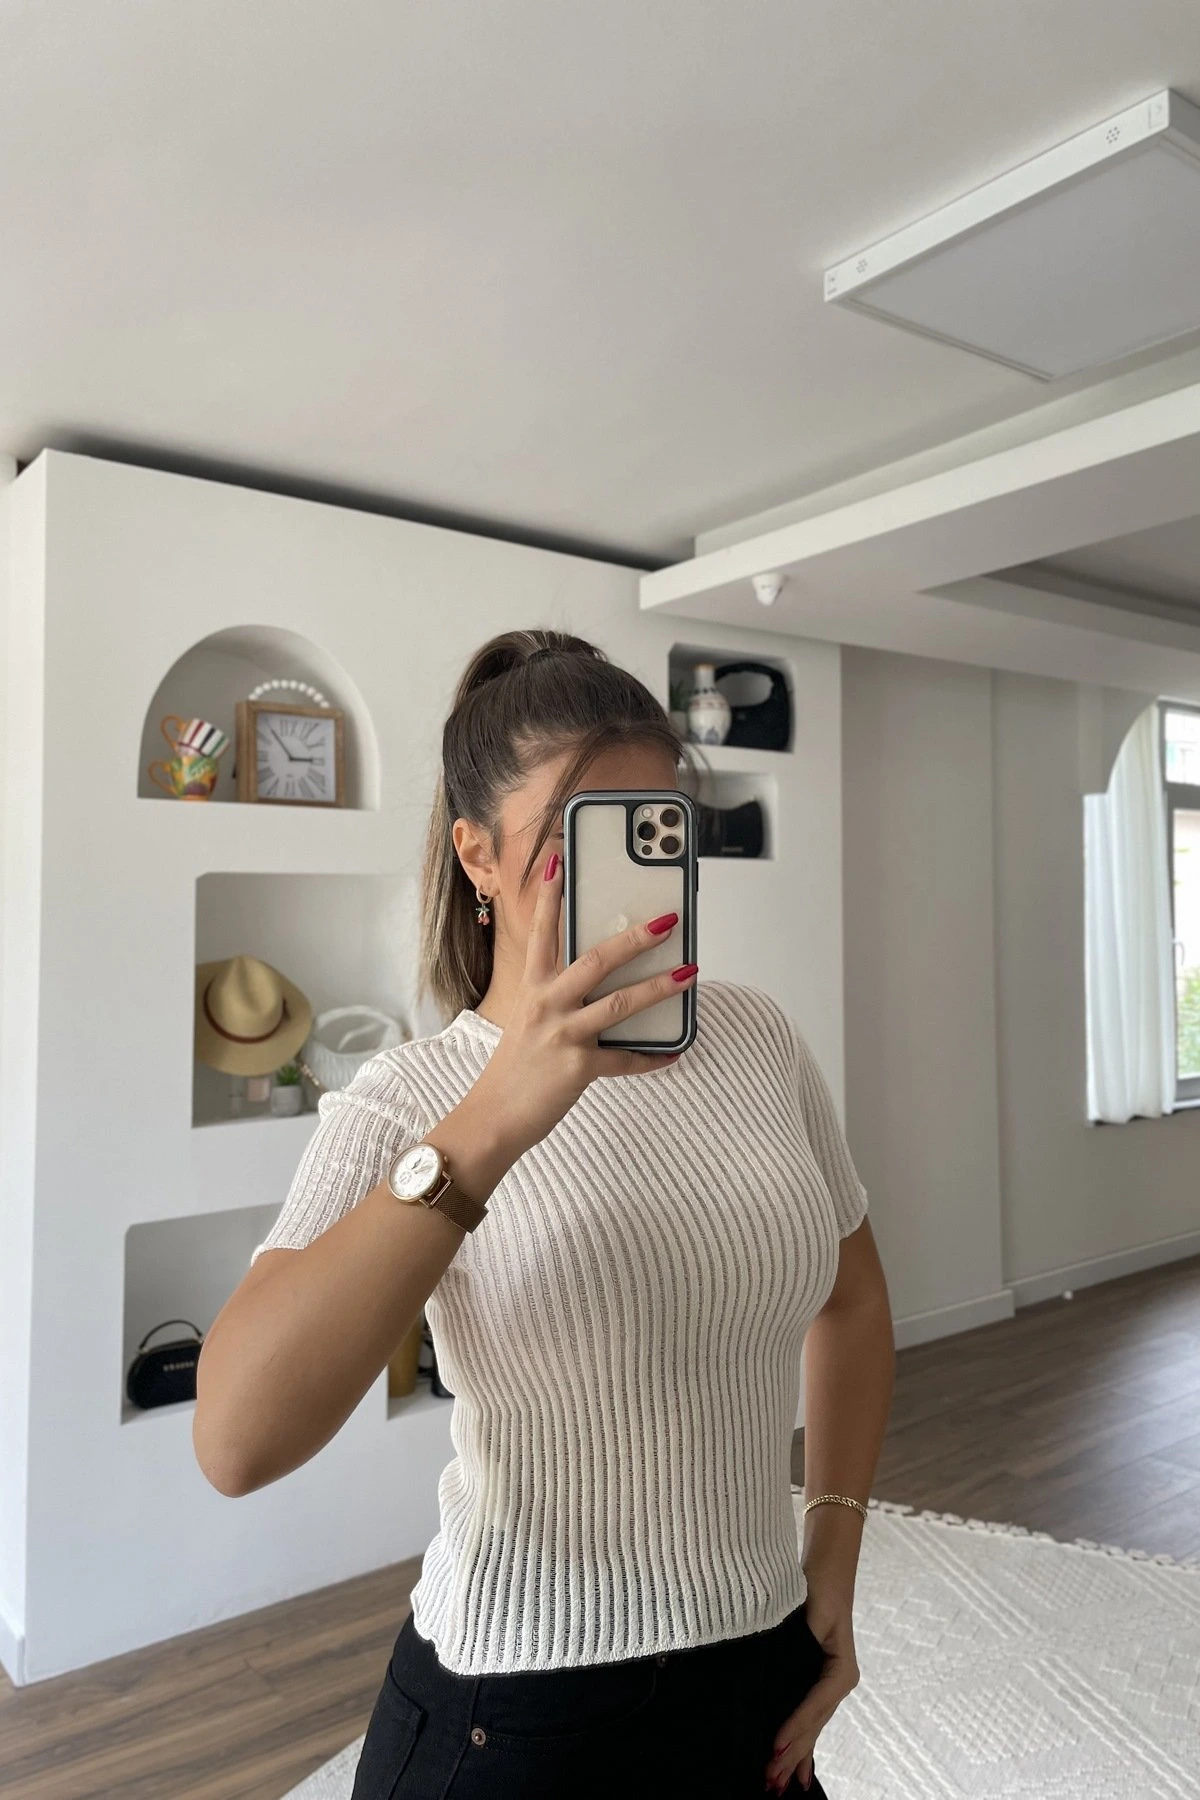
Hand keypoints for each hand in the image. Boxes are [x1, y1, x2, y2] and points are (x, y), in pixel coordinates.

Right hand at [470, 849, 695, 1158]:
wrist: (492, 1117)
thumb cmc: (514, 1069)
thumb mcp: (529, 1022)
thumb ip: (558, 1000)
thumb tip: (601, 986)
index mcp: (533, 989)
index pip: (542, 932)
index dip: (551, 896)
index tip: (560, 861)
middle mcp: (546, 1005)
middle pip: (595, 960)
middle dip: (634, 938)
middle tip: (667, 920)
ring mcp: (563, 1035)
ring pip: (619, 1004)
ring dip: (658, 987)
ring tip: (689, 973)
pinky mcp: (578, 1068)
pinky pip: (626, 1060)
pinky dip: (653, 1057)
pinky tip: (674, 1052)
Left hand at [764, 1590, 858, 1793]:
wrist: (826, 1570)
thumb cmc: (818, 1588)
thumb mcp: (814, 1615)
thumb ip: (802, 1643)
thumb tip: (782, 1672)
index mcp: (841, 1671)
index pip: (815, 1705)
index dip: (795, 1727)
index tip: (775, 1746)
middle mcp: (838, 1682)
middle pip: (813, 1725)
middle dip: (791, 1754)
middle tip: (769, 1779)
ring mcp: (828, 1685)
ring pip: (810, 1728)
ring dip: (794, 1756)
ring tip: (778, 1785)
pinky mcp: (816, 1682)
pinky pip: (808, 1719)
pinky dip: (801, 1743)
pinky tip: (797, 1770)